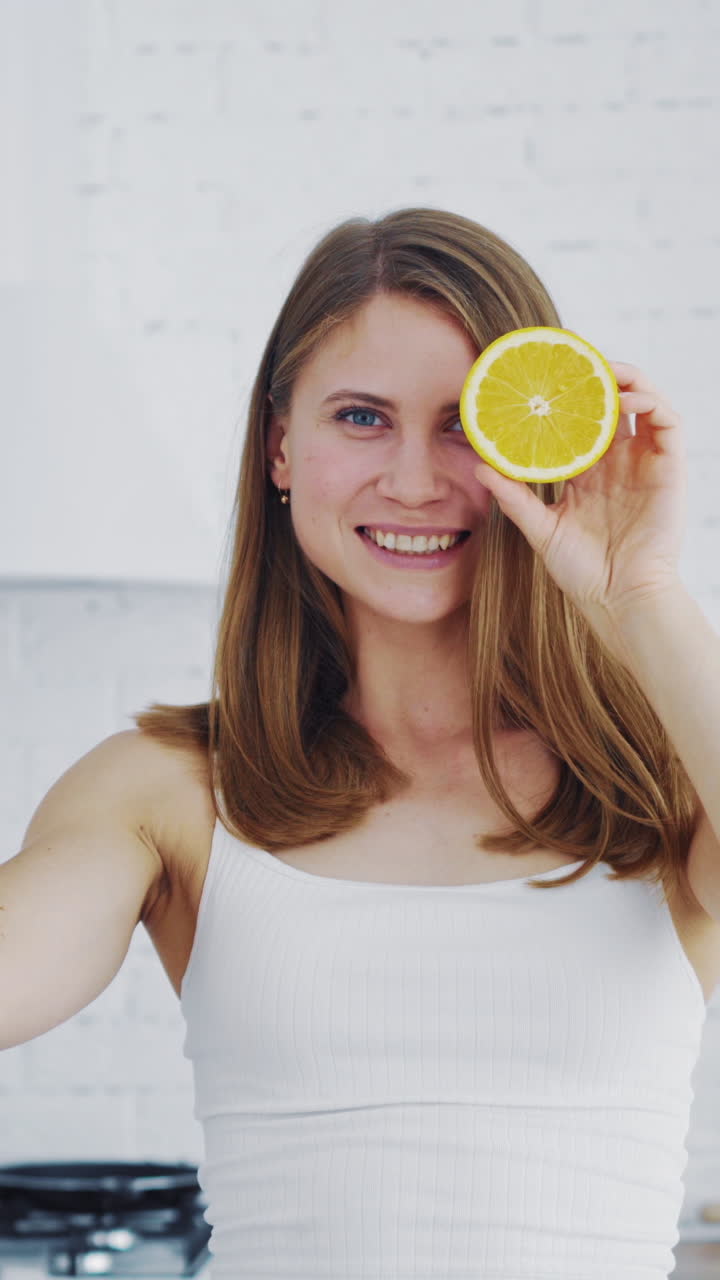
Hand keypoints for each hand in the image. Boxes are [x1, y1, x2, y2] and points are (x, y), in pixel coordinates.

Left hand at [473, 360, 687, 639]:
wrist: (618, 599)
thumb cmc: (583, 572)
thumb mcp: (541, 528)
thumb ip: (513, 496)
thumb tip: (478, 466)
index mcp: (590, 471)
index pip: (580, 420)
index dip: (567, 395)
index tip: (541, 376)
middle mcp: (620, 461)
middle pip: (612, 402)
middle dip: (595, 376)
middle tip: (570, 360)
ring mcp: (646, 463)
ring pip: (643, 401)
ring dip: (625, 378)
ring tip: (600, 368)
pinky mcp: (670, 468)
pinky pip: (667, 421)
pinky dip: (650, 400)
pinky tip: (625, 397)